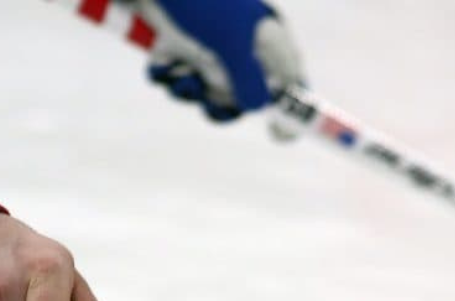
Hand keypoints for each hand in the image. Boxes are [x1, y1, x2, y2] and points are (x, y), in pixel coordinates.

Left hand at [135, 0, 304, 128]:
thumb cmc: (202, 3)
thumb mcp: (231, 41)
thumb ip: (248, 77)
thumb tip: (259, 108)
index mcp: (266, 38)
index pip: (291, 79)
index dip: (291, 108)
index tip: (279, 134)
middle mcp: (240, 46)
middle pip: (242, 96)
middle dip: (220, 102)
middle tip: (210, 96)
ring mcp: (208, 48)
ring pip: (205, 91)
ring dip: (189, 89)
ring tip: (183, 72)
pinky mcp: (178, 47)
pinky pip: (174, 77)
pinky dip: (166, 74)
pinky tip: (162, 60)